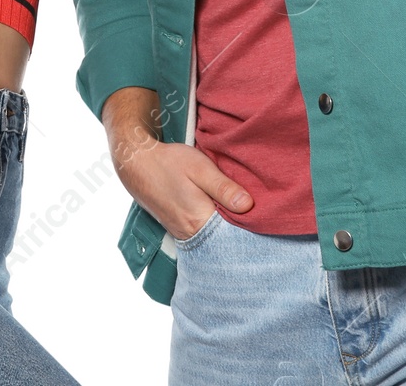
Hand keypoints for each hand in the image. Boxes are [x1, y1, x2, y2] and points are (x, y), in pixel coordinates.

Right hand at [110, 123, 252, 240]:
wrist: (137, 164)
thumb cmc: (169, 162)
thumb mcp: (200, 168)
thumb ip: (223, 188)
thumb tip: (249, 206)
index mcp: (199, 220)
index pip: (234, 236)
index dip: (252, 229)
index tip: (268, 221)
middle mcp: (192, 234)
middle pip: (225, 242)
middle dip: (243, 234)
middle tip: (263, 221)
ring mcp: (185, 234)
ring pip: (215, 241)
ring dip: (230, 232)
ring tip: (247, 219)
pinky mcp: (181, 230)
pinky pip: (205, 237)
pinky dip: (217, 230)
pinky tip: (226, 219)